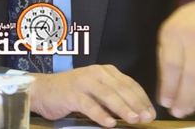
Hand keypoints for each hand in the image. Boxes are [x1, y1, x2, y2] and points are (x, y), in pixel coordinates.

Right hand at [29, 65, 155, 126]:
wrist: (43, 90)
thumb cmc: (72, 92)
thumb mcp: (96, 90)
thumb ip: (113, 96)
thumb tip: (135, 112)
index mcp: (105, 71)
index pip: (129, 83)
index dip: (142, 98)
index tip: (151, 112)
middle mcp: (96, 73)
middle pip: (121, 88)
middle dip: (136, 104)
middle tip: (146, 118)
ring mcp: (83, 82)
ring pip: (107, 95)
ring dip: (122, 108)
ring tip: (133, 120)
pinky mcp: (72, 94)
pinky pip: (89, 105)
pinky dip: (100, 114)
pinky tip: (109, 123)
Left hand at [156, 0, 194, 117]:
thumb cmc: (184, 26)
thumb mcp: (167, 35)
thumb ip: (165, 60)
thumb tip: (164, 91)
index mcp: (174, 33)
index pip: (172, 66)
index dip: (169, 88)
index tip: (165, 103)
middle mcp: (194, 38)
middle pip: (191, 76)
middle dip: (184, 98)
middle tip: (178, 113)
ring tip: (187, 109)